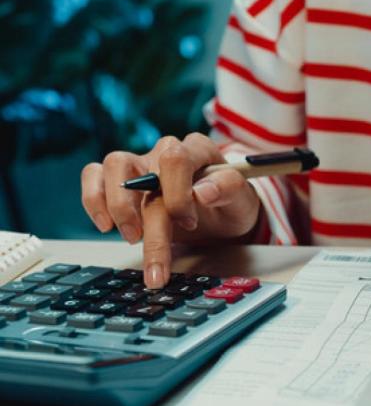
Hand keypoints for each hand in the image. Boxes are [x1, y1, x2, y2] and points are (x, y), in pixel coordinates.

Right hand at [81, 133, 261, 288]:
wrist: (221, 216)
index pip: (177, 158)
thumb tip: (204, 191)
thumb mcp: (242, 199)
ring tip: (133, 238)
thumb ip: (229, 188)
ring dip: (119, 207)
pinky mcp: (120, 178)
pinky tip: (105, 225)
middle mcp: (165, 151)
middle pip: (146, 173)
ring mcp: (141, 163)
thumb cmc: (229, 204)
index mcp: (197, 150)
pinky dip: (93, 199)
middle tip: (157, 256)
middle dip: (150, 221)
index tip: (189, 223)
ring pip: (114, 166)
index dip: (178, 194)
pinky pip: (93, 175)